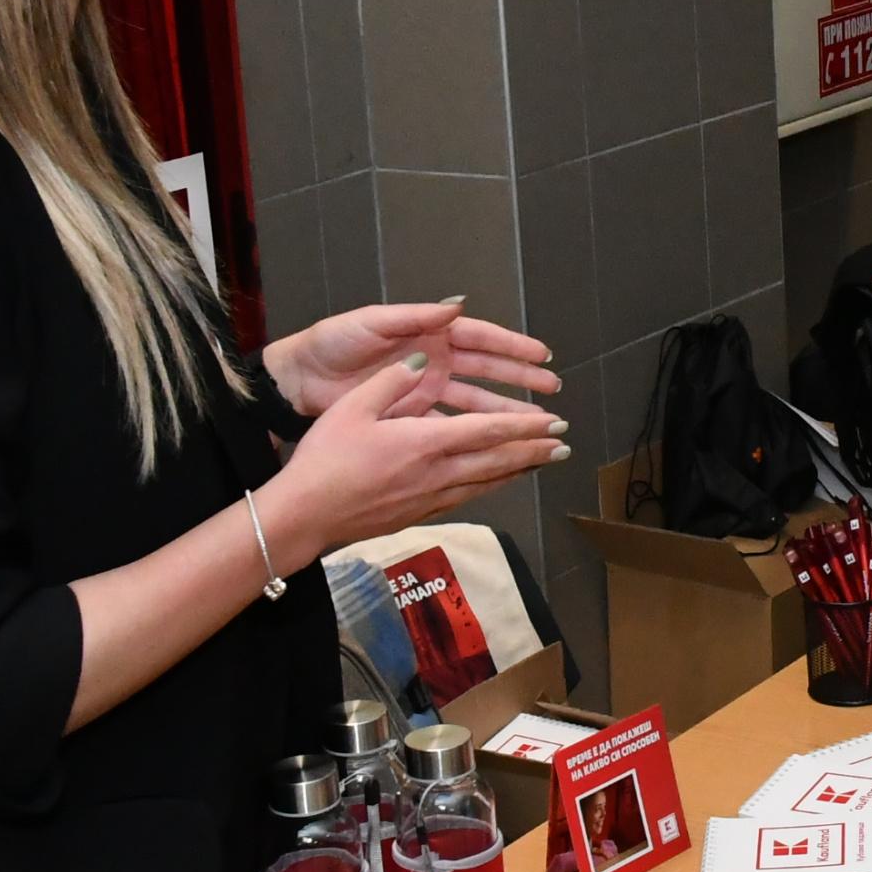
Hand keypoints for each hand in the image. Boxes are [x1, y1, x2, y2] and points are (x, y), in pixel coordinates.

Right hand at [263, 351, 568, 561]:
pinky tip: (498, 483)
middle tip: (565, 443)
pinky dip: (492, 486)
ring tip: (545, 463)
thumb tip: (426, 355)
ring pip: (488, 482)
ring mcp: (430, 499)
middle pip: (498, 460)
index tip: (553, 421)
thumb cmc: (324, 459)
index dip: (525, 425)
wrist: (305, 516)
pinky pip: (468, 497)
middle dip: (535, 450)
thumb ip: (393, 380)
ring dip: (520, 470)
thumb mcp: (354, 407)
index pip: (489, 430)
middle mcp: (437, 473)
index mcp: (425, 442)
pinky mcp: (419, 515)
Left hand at [267, 300, 557, 421]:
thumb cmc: (332, 344)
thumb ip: (415, 316)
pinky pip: (451, 424)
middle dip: (521, 380)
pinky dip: (475, 434)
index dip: (512, 347)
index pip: (481, 338)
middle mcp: (435, 361)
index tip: (542, 356)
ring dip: (505, 410)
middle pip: (488, 370)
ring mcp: (426, 390)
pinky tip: (498, 444)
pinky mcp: (413, 417)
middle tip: (553, 392)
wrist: (298, 381)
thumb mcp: (371, 323)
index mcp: (428, 334)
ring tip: (536, 422)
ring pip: (476, 401)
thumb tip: (457, 305)